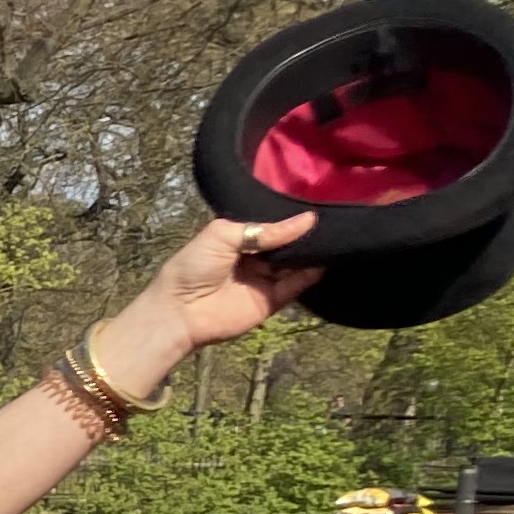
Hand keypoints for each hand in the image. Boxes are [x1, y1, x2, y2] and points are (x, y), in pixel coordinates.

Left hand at [118, 209, 319, 382]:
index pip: (271, 224)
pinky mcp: (272, 300)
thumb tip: (307, 219)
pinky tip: (325, 260)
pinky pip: (296, 285)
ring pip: (295, 263)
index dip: (290, 216)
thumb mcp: (223, 236)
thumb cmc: (193, 267)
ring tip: (335, 235)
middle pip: (287, 243)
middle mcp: (255, 257)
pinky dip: (311, 274)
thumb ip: (264, 229)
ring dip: (312, 252)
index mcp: (239, 238)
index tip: (316, 203)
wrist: (179, 311)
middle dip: (305, 234)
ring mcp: (264, 279)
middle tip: (332, 219)